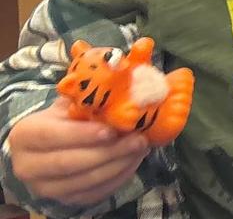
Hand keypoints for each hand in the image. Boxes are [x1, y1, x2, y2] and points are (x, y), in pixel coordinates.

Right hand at [9, 101, 149, 206]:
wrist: (51, 145)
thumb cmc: (64, 119)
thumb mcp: (68, 105)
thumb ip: (87, 102)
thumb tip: (120, 99)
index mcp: (25, 135)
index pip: (51, 136)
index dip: (82, 135)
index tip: (111, 131)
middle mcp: (27, 166)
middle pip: (69, 163)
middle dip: (108, 152)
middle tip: (137, 139)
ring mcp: (45, 187)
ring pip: (84, 181)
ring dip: (118, 164)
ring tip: (140, 148)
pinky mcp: (65, 199)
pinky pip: (95, 193)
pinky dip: (119, 177)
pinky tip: (133, 160)